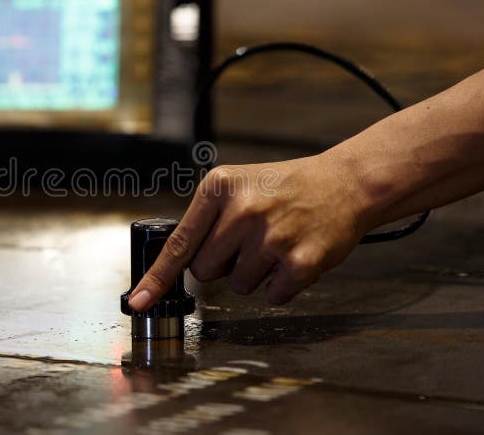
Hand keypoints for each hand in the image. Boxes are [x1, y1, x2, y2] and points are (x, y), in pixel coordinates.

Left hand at [128, 150, 370, 308]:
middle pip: (204, 271)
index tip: (139, 301)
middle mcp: (243, 210)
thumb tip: (175, 265)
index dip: (157, 278)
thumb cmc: (284, 188)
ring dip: (253, 274)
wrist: (344, 183)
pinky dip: (280, 286)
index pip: (179, 243)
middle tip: (247, 242)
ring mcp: (272, 237)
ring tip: (274, 244)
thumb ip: (205, 219)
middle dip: (221, 265)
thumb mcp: (236, 185)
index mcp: (219, 188)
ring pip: (237, 286)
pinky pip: (272, 296)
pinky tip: (292, 256)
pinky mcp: (301, 261)